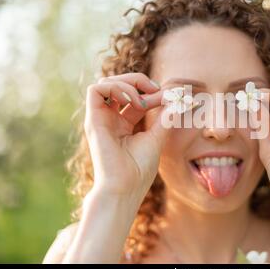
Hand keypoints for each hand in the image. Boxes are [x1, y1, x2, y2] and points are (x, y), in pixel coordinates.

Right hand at [84, 73, 168, 200]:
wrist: (125, 188)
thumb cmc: (139, 170)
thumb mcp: (157, 137)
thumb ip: (164, 117)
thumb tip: (177, 99)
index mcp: (125, 124)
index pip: (138, 97)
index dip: (154, 92)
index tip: (170, 97)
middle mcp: (111, 119)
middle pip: (120, 84)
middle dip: (139, 80)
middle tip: (155, 89)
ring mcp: (101, 118)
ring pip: (106, 82)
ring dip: (127, 82)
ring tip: (142, 99)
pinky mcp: (93, 120)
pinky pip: (96, 90)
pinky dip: (115, 87)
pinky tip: (132, 100)